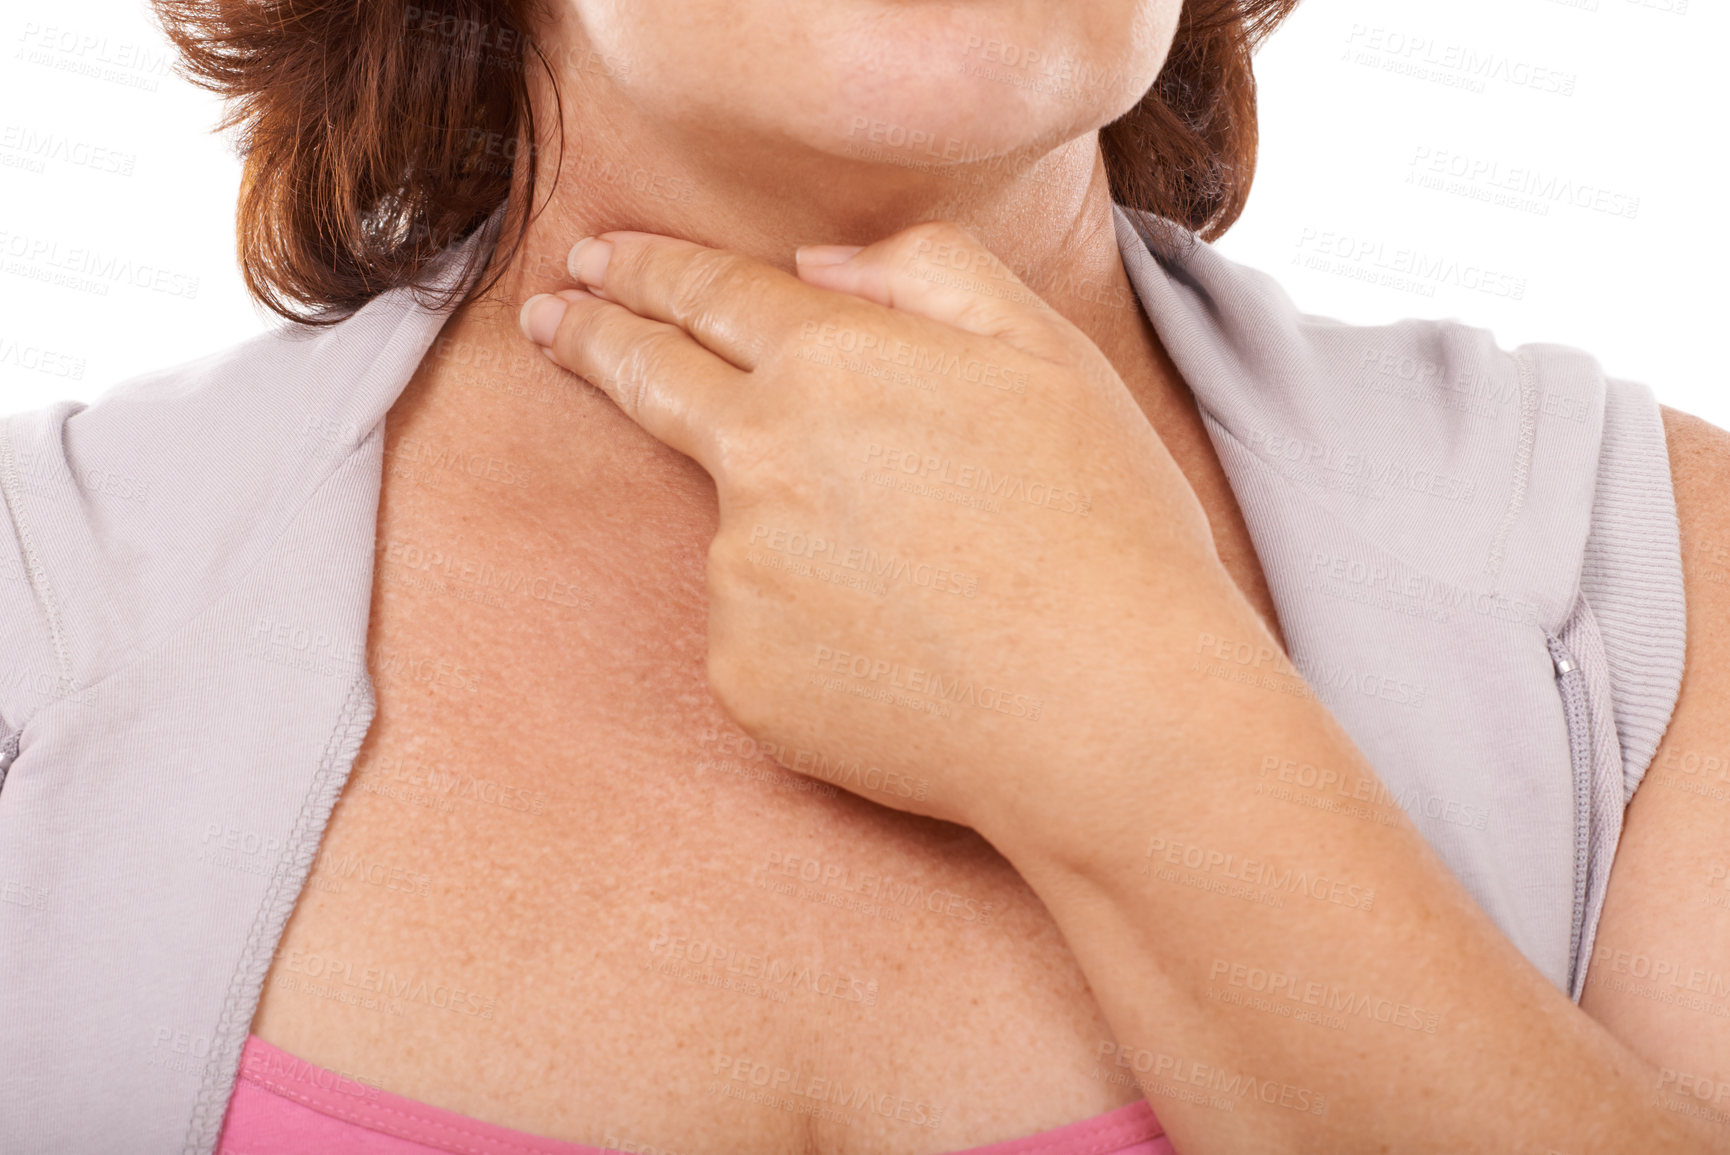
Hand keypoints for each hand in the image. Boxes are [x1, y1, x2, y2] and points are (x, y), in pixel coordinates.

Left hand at [519, 221, 1248, 829]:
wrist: (1108, 712)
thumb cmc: (1103, 529)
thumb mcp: (1046, 354)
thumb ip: (926, 272)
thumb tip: (816, 268)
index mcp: (834, 363)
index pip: (708, 295)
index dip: (645, 268)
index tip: (593, 257)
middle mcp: (759, 461)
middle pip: (651, 381)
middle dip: (594, 338)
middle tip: (551, 318)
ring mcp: (739, 577)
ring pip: (745, 534)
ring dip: (800, 541)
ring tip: (930, 589)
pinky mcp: (742, 679)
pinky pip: (764, 638)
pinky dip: (818, 637)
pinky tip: (906, 658)